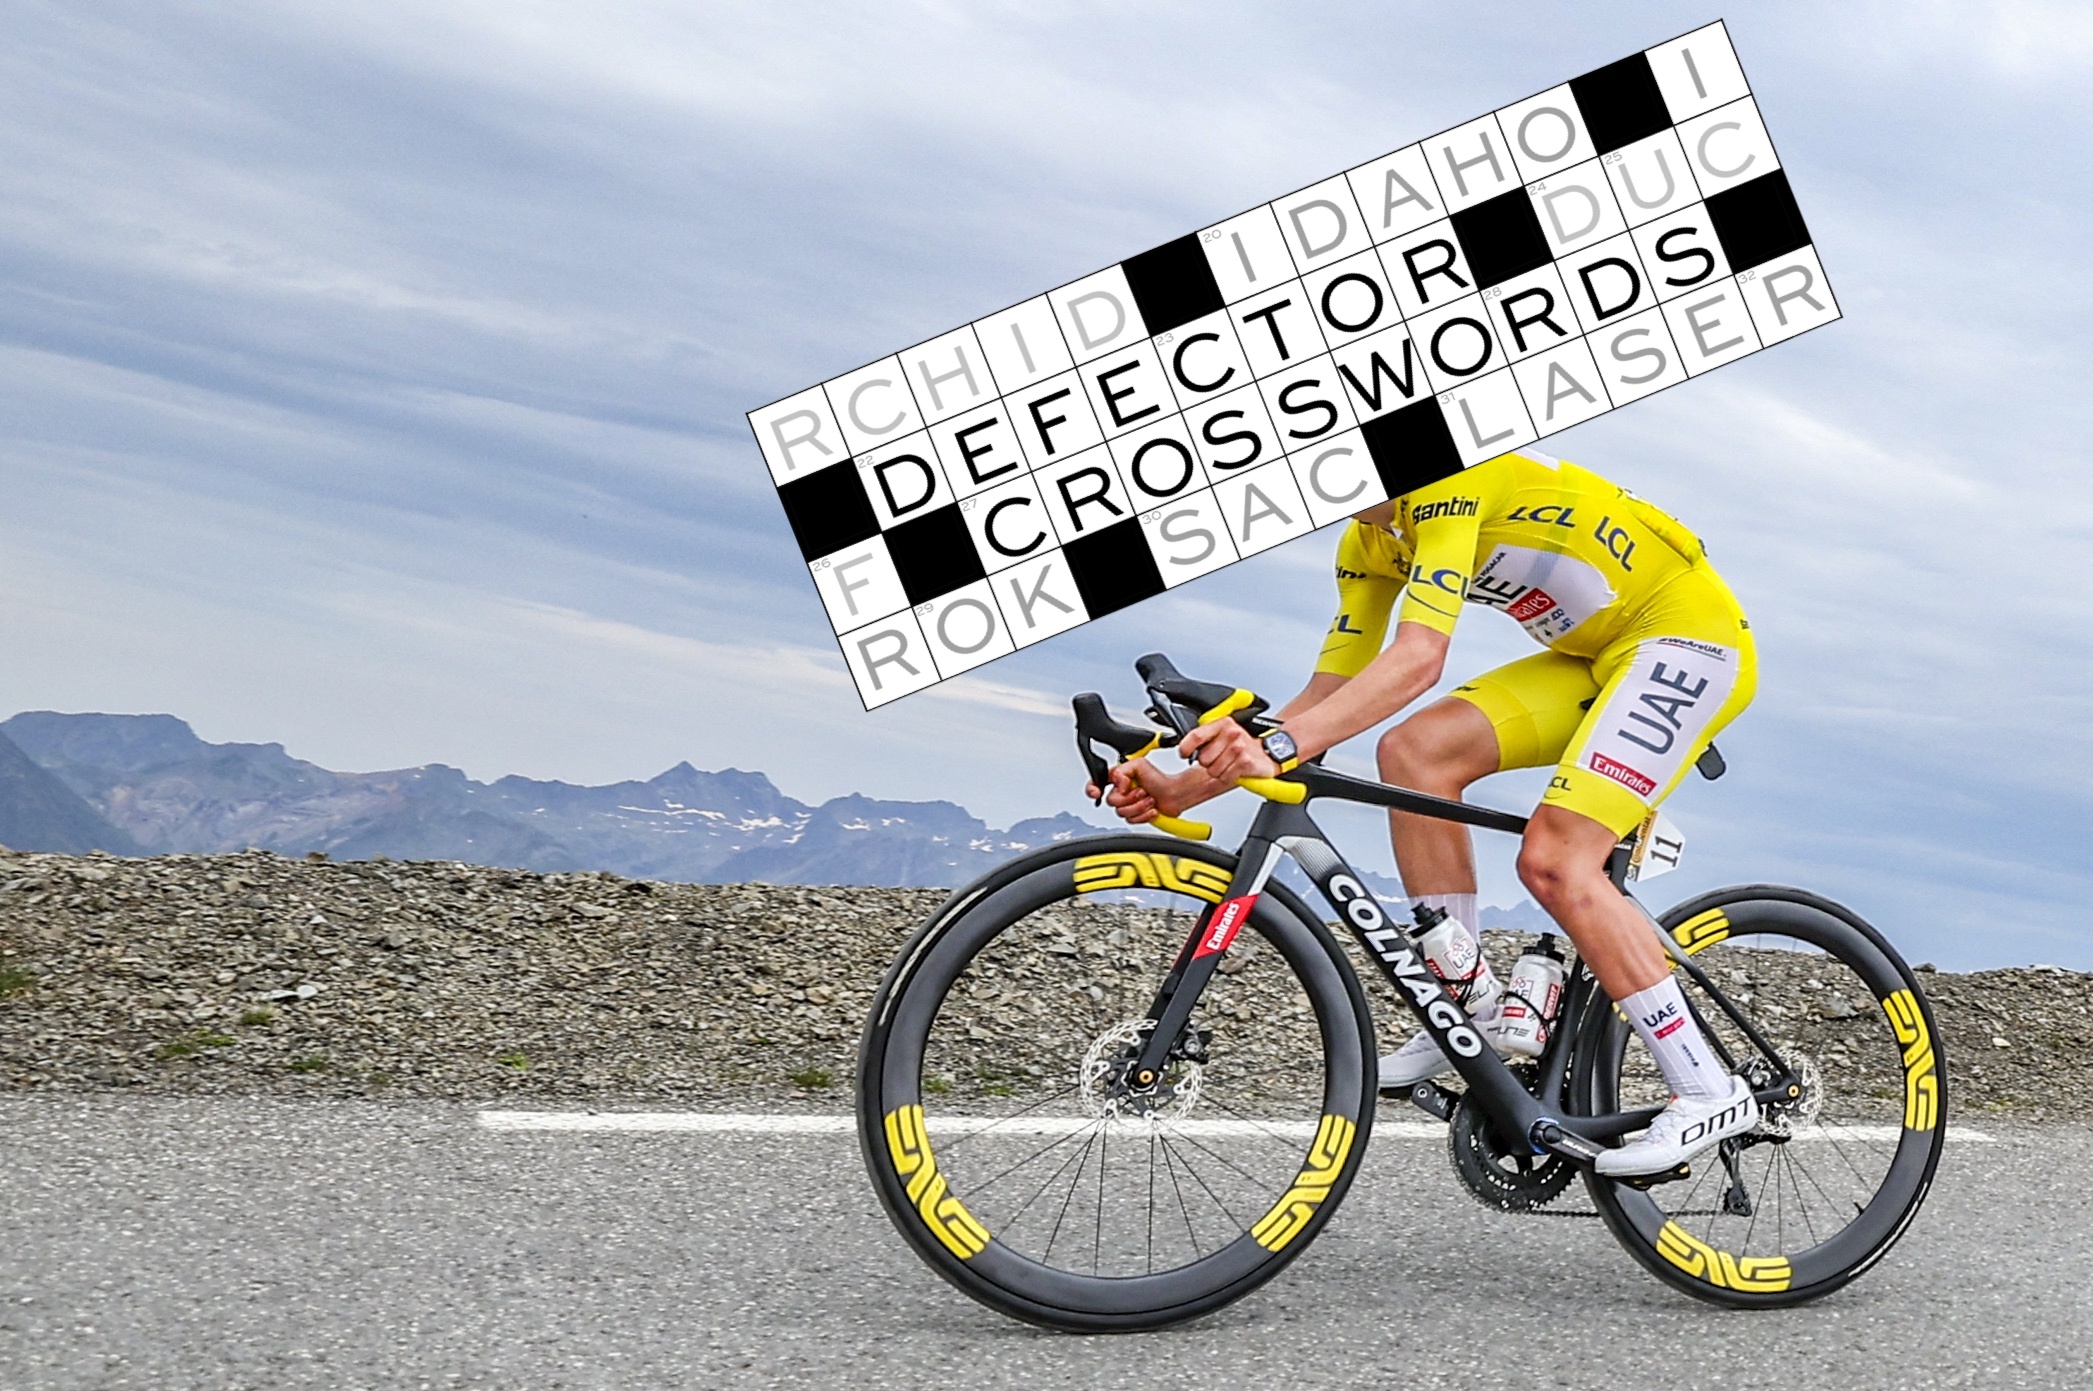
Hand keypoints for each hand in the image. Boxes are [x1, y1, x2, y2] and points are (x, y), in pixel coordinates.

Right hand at [1085, 757, 1202, 824]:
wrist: (1174, 795)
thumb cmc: (1159, 779)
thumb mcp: (1139, 765)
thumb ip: (1121, 771)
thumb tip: (1117, 785)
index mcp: (1118, 779)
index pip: (1096, 783)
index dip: (1093, 789)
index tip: (1097, 792)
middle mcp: (1121, 792)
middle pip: (1111, 801)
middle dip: (1129, 797)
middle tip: (1141, 791)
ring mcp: (1127, 805)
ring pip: (1121, 812)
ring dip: (1139, 806)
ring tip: (1149, 800)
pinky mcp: (1135, 816)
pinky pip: (1131, 821)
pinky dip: (1143, 815)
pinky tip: (1150, 809)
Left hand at [1176, 720, 1278, 783]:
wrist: (1269, 753)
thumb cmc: (1244, 746)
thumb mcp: (1224, 734)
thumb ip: (1206, 738)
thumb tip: (1186, 748)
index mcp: (1223, 724)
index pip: (1196, 736)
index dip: (1185, 747)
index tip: (1184, 753)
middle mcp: (1232, 733)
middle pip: (1203, 758)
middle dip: (1208, 763)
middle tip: (1220, 759)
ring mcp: (1239, 747)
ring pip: (1212, 770)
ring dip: (1219, 772)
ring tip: (1228, 765)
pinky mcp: (1245, 762)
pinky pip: (1224, 777)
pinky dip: (1227, 778)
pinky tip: (1234, 771)